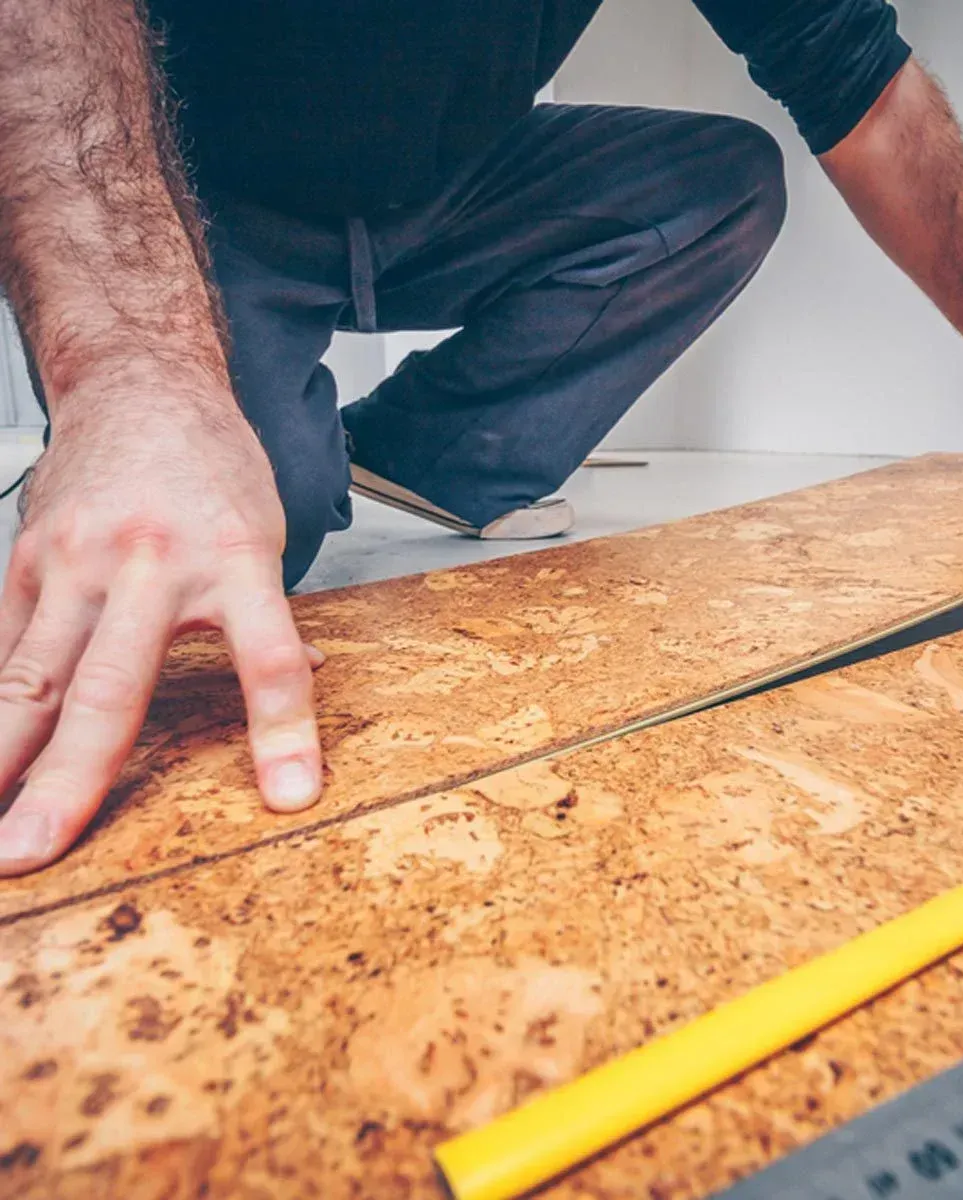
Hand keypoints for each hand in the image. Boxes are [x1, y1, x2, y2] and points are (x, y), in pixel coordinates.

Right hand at [0, 386, 323, 875]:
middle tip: (37, 849)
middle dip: (73, 779)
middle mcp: (150, 566)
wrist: (140, 385)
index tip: (289, 796)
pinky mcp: (25, 560)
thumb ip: (269, 613)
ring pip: (29, 677)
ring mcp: (76, 563)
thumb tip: (299, 674)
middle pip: (109, 687)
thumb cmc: (210, 462)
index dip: (283, 731)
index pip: (269, 658)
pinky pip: (2, 647)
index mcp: (234, 560)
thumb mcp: (266, 531)